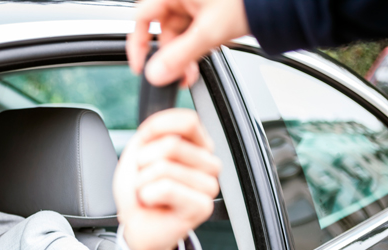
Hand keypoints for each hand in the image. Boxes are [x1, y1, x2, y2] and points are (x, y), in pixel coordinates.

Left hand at [114, 109, 220, 249]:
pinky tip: (153, 203)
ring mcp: (209, 185)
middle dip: (144, 162)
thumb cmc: (140, 190)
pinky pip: (166, 188)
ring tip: (149, 193)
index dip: (158, 127)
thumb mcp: (137, 152)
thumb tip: (156, 129)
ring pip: (165, 168)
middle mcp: (208, 163)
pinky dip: (148, 195)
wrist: (137, 225)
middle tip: (146, 178)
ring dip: (143, 182)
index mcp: (197, 145)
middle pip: (171, 144)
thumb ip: (149, 134)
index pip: (188, 121)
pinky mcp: (203, 206)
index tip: (144, 141)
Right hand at [127, 0, 249, 86]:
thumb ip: (180, 56)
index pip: (142, 19)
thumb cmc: (250, 0)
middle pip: (163, 30)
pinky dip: (196, 47)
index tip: (141, 67)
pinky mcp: (209, 11)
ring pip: (179, 34)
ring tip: (193, 71)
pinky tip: (203, 57)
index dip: (138, 44)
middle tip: (178, 74)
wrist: (280, 2)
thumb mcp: (210, 31)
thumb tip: (155, 74)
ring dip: (184, 55)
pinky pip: (193, 32)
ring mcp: (196, 3)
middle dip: (170, 56)